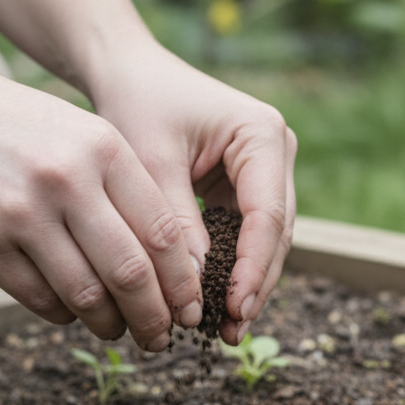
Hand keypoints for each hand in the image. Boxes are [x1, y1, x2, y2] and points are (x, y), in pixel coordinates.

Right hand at [0, 46, 202, 350]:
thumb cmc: (16, 125)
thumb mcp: (81, 132)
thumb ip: (124, 188)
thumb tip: (168, 268)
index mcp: (102, 148)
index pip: (163, 233)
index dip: (183, 282)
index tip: (190, 306)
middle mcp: (64, 180)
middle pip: (131, 273)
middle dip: (155, 318)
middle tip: (163, 338)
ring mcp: (18, 213)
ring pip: (85, 295)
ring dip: (109, 324)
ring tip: (117, 330)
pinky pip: (38, 300)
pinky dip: (62, 314)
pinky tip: (70, 311)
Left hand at [89, 43, 296, 343]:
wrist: (129, 73)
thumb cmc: (137, 104)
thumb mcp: (151, 161)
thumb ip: (176, 221)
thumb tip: (196, 287)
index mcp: (262, 134)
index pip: (267, 213)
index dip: (253, 266)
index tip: (233, 307)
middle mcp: (275, 152)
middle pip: (275, 234)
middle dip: (254, 284)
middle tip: (231, 332)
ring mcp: (266, 171)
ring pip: (266, 242)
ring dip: (247, 285)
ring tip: (226, 331)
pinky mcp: (247, 188)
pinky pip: (246, 237)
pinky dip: (232, 270)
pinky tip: (216, 307)